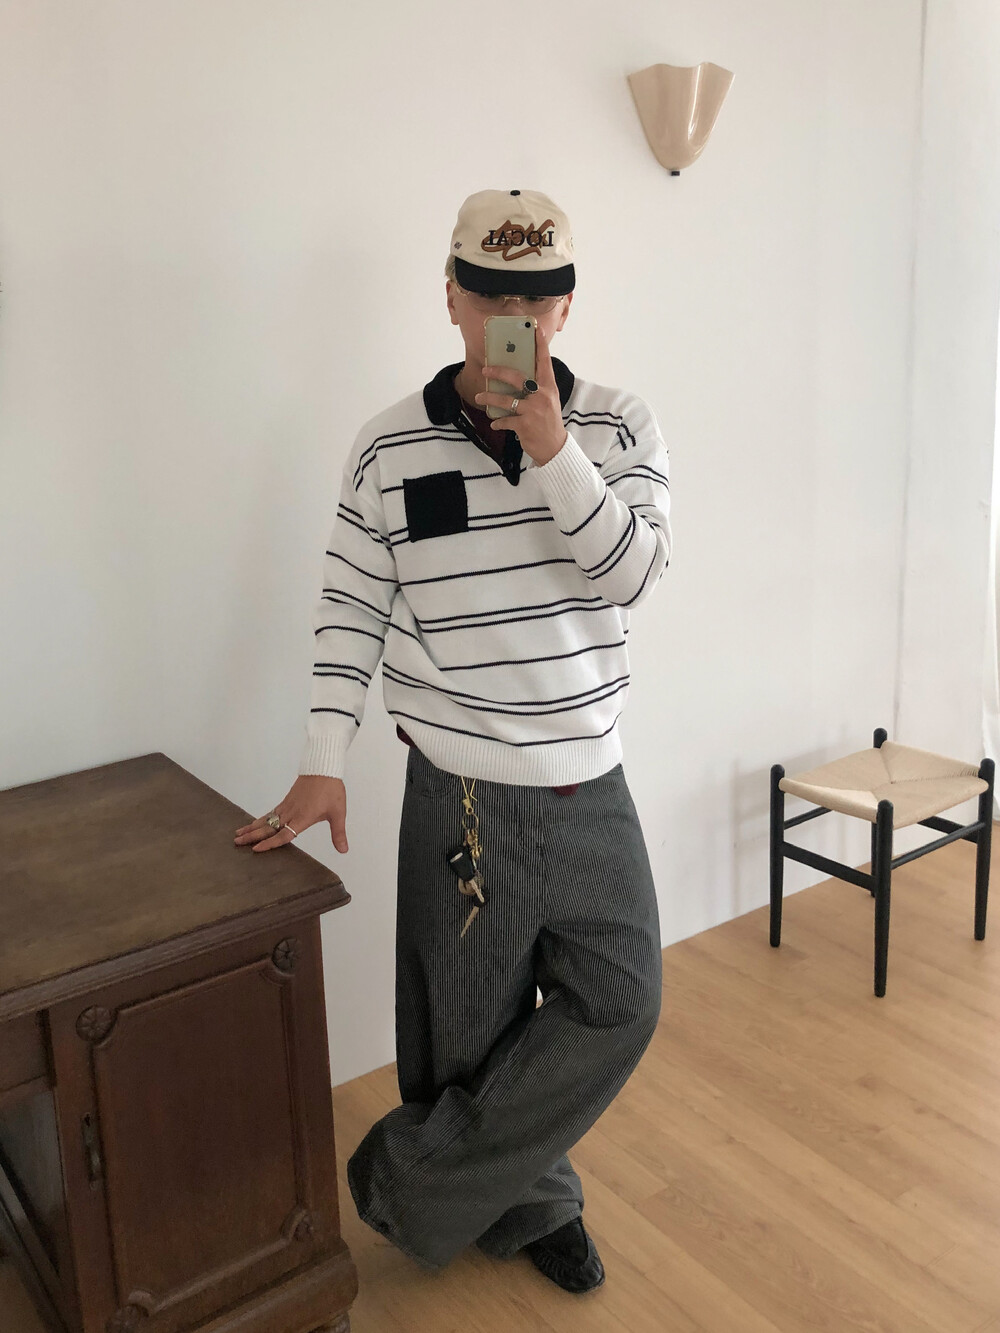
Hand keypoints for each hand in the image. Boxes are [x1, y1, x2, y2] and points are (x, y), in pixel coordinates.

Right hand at [234, 774, 348, 853]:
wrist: (324, 768)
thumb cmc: (331, 790)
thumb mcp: (338, 813)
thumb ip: (338, 833)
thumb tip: (344, 850)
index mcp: (302, 818)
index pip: (284, 835)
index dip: (270, 843)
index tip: (256, 849)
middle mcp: (291, 812)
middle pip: (269, 827)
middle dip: (252, 836)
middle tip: (236, 843)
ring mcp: (287, 805)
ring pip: (266, 819)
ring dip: (252, 827)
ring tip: (238, 835)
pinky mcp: (286, 800)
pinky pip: (271, 812)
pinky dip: (260, 819)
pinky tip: (255, 823)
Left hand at [476, 325, 567, 465]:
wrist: (555, 447)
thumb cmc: (549, 421)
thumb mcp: (548, 401)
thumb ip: (537, 387)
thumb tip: (518, 375)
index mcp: (549, 387)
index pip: (544, 361)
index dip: (539, 344)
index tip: (533, 328)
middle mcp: (542, 396)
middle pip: (516, 377)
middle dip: (498, 372)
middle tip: (485, 370)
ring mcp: (533, 411)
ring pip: (506, 400)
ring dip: (489, 398)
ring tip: (480, 397)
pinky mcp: (525, 425)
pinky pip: (505, 420)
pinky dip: (498, 422)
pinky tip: (494, 422)